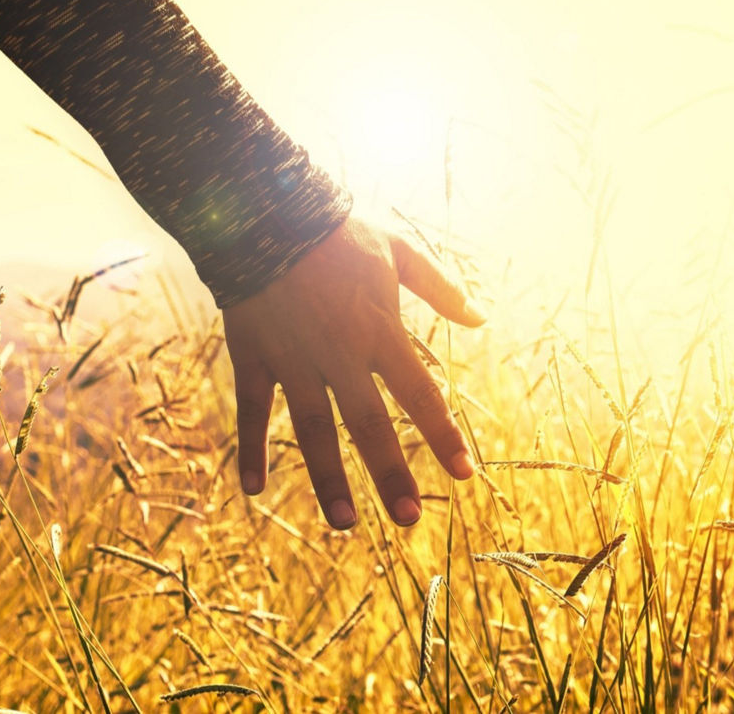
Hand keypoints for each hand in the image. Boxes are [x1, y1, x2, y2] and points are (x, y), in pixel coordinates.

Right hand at [222, 214, 485, 528]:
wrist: (266, 209)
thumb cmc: (338, 230)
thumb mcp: (398, 250)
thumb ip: (441, 287)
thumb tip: (482, 318)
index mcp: (380, 330)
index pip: (420, 394)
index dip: (443, 436)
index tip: (466, 474)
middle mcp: (339, 353)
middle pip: (370, 424)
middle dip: (391, 473)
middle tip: (410, 520)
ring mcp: (294, 359)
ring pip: (314, 429)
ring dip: (329, 478)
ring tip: (345, 523)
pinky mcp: (254, 356)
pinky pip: (253, 410)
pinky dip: (251, 448)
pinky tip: (253, 489)